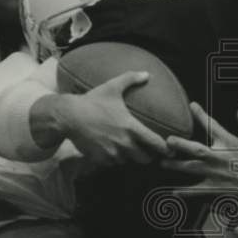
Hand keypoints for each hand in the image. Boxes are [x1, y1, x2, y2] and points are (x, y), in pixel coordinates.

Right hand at [53, 71, 168, 165]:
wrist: (68, 116)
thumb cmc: (92, 101)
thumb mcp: (112, 87)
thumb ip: (131, 80)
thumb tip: (146, 74)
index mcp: (131, 127)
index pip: (155, 143)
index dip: (164, 148)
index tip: (169, 149)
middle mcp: (124, 143)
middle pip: (144, 158)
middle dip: (148, 155)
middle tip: (147, 150)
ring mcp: (112, 153)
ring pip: (128, 162)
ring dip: (130, 157)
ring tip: (128, 149)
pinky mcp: (100, 160)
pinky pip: (113, 163)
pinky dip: (115, 159)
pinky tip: (112, 150)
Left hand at [162, 102, 237, 220]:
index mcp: (231, 143)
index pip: (214, 126)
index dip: (202, 115)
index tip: (192, 106)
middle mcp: (221, 158)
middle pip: (197, 150)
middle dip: (182, 145)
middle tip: (168, 141)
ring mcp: (217, 173)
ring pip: (192, 169)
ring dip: (176, 166)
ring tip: (162, 162)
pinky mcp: (216, 187)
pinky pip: (198, 190)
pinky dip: (186, 192)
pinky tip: (174, 192)